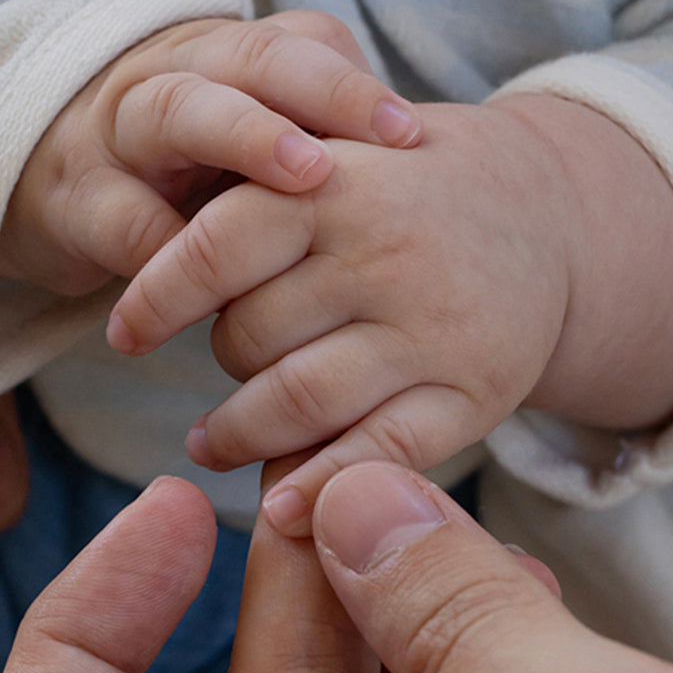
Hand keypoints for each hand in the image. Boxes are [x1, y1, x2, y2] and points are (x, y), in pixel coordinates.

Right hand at [0, 11, 421, 296]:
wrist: (48, 186)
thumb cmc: (181, 176)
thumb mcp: (248, 152)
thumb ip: (318, 151)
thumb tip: (420, 176)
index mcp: (227, 60)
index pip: (299, 46)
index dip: (354, 84)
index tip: (413, 132)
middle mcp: (176, 74)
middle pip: (249, 59)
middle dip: (319, 92)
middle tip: (383, 139)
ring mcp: (119, 131)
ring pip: (180, 110)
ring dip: (247, 136)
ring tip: (307, 177)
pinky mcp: (75, 201)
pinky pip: (122, 220)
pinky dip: (169, 256)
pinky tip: (217, 288)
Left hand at [108, 95, 672, 535]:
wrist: (547, 214)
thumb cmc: (403, 193)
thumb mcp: (337, 160)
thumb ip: (256, 197)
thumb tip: (147, 273)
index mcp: (337, 185)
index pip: (218, 245)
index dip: (157, 299)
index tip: (124, 336)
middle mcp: (384, 255)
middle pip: (250, 335)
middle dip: (218, 362)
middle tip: (218, 371)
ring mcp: (432, 330)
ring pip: (300, 402)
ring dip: (239, 435)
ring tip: (211, 441)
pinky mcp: (473, 394)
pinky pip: (381, 454)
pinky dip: (322, 489)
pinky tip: (281, 511)